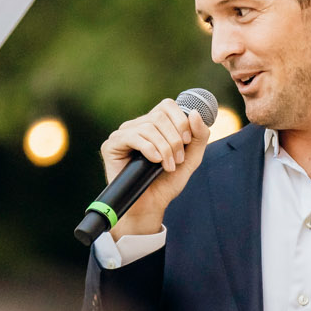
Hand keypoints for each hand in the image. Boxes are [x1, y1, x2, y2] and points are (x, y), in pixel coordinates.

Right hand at [99, 98, 209, 237]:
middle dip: (174, 139)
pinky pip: (133, 137)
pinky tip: (154, 161)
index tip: (187, 141)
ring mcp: (123, 134)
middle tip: (177, 160)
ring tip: (168, 166)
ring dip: (164, 148)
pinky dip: (149, 149)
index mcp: (153, 124)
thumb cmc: (167, 182)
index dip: (180, 120)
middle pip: (160, 116)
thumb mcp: (191, 158)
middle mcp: (137, 125)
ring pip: (149, 127)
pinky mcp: (112, 145)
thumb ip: (198, 136)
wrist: (151, 205)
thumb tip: (195, 113)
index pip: (167, 105)